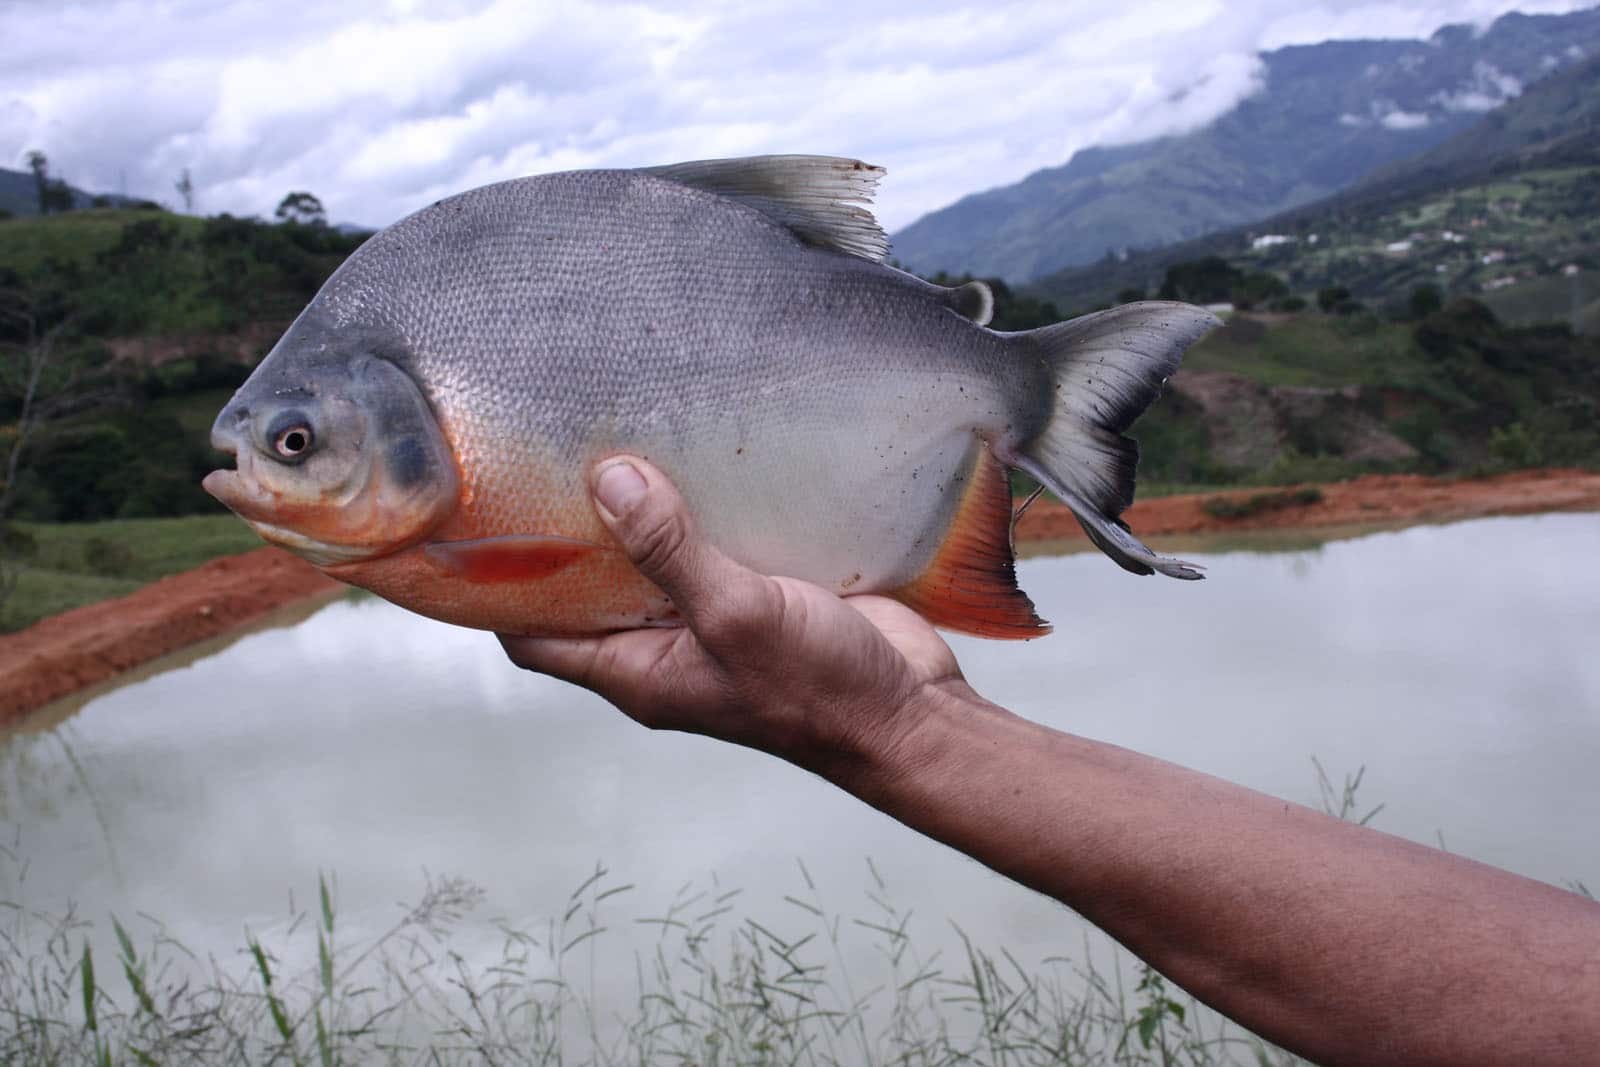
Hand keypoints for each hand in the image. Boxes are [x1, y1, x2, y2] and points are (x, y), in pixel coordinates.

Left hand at [498, 456, 968, 771]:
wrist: (913, 712)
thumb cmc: (821, 691)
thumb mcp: (736, 615)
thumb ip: (670, 551)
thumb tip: (608, 482)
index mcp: (637, 671)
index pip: (534, 633)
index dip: (500, 583)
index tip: (478, 516)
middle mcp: (663, 645)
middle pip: (591, 585)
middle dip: (572, 526)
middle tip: (550, 450)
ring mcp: (713, 618)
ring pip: (655, 557)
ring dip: (643, 507)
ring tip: (619, 433)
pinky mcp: (762, 590)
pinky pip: (716, 543)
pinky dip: (704, 504)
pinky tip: (703, 451)